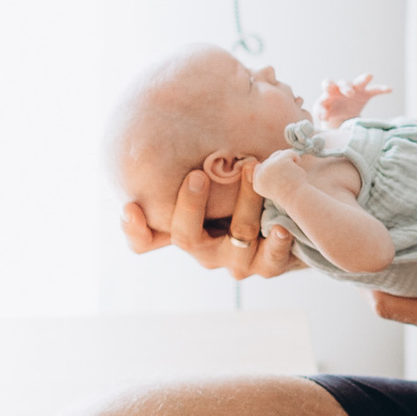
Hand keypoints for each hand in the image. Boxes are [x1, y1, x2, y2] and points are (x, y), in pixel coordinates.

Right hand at [120, 158, 298, 282]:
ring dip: (244, 203)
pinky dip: (276, 244)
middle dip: (190, 205)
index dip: (133, 229)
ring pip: (236, 237)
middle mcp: (205, 251)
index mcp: (183, 232)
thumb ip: (185, 167)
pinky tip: (281, 228)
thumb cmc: (239, 196)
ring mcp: (236, 261)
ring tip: (251, 169)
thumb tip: (150, 150)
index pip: (143, 240)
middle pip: (186, 237)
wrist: (286, 219)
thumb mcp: (210, 181)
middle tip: (197, 175)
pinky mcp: (267, 265)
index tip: (130, 206)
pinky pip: (270, 261)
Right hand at [251, 146, 307, 198]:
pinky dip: (295, 157)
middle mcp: (260, 174)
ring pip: (278, 154)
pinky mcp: (280, 161)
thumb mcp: (273, 188)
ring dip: (287, 160)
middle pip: (270, 160)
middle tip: (289, 175)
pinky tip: (298, 163)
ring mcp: (269, 166)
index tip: (282, 176)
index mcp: (257, 183)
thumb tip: (259, 164)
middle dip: (281, 165)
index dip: (272, 169)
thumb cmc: (289, 194)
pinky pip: (288, 152)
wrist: (297, 198)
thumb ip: (266, 177)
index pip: (259, 168)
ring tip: (293, 171)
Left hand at [317, 74, 385, 124]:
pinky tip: (389, 89)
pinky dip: (381, 89)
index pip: (327, 87)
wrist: (339, 114)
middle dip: (346, 87)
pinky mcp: (364, 94)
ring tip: (369, 76)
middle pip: (342, 83)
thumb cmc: (329, 111)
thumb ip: (321, 114)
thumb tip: (323, 118)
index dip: (327, 92)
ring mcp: (354, 90)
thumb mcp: (323, 113)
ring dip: (363, 79)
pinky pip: (374, 90)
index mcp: (329, 92)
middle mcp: (341, 88)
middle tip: (349, 93)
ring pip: (358, 82)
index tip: (326, 105)